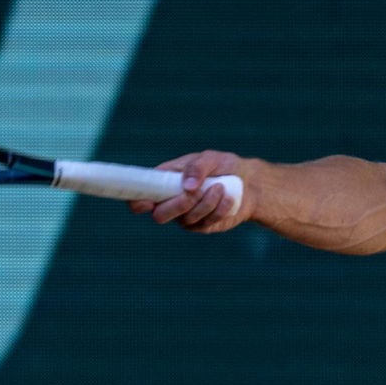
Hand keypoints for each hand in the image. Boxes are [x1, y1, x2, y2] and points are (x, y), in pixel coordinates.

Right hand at [127, 149, 252, 232]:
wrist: (248, 182)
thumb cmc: (223, 166)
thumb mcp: (211, 158)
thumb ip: (197, 167)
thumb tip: (187, 186)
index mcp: (164, 181)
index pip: (139, 196)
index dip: (137, 202)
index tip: (147, 202)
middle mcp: (171, 201)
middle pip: (160, 215)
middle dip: (178, 204)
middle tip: (196, 191)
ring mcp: (186, 216)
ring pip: (186, 219)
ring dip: (205, 202)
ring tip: (220, 186)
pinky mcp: (203, 226)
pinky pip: (205, 224)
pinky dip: (218, 210)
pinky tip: (228, 198)